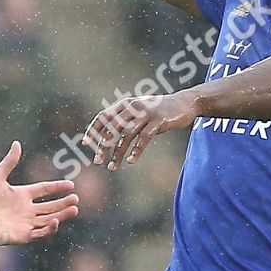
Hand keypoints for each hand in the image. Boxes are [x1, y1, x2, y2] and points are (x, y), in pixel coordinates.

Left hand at [0, 142, 77, 244]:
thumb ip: (10, 161)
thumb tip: (17, 143)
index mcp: (21, 195)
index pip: (44, 190)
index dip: (57, 187)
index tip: (71, 184)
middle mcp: (26, 209)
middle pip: (50, 206)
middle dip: (64, 203)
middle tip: (76, 199)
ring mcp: (25, 223)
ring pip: (49, 219)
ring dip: (61, 215)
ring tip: (74, 209)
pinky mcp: (22, 236)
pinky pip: (40, 233)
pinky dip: (49, 228)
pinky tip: (55, 220)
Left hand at [85, 92, 200, 168]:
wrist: (184, 103)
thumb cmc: (158, 110)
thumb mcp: (139, 111)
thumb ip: (124, 120)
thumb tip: (106, 137)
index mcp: (125, 104)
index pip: (103, 116)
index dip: (93, 129)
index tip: (85, 143)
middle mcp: (133, 106)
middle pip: (112, 128)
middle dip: (103, 146)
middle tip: (97, 162)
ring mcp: (146, 113)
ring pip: (126, 135)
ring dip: (117, 153)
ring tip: (112, 167)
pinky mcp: (159, 121)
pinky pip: (143, 138)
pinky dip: (136, 151)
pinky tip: (130, 161)